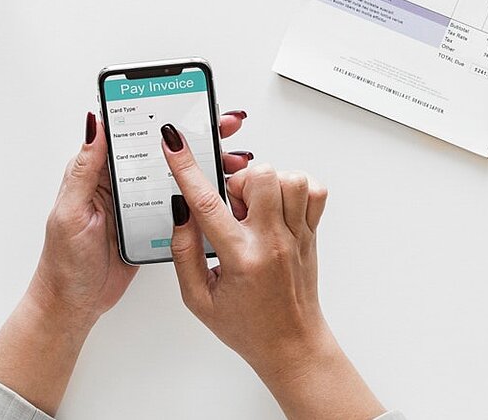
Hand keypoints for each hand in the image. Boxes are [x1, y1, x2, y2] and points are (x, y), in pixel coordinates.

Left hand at [0, 110, 250, 413]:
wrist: (74, 305)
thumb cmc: (64, 262)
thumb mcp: (72, 211)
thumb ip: (85, 168)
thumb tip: (94, 122)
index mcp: (98, 172)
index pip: (132, 132)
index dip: (160, 114)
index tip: (188, 103)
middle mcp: (121, 183)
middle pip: (162, 151)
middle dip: (196, 136)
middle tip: (225, 126)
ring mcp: (138, 204)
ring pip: (177, 176)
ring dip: (206, 165)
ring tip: (233, 159)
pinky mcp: (152, 226)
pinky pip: (180, 205)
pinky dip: (202, 197)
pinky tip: (222, 192)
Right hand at [163, 124, 383, 419]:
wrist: (291, 345)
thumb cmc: (246, 326)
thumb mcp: (198, 299)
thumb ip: (184, 252)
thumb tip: (180, 212)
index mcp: (241, 259)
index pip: (208, 204)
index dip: (186, 168)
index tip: (174, 143)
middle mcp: (273, 242)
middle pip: (260, 177)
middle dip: (237, 182)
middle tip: (231, 207)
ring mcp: (298, 235)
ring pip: (290, 177)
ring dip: (266, 183)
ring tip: (254, 208)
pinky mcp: (312, 233)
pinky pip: (313, 190)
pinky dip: (294, 188)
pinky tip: (277, 207)